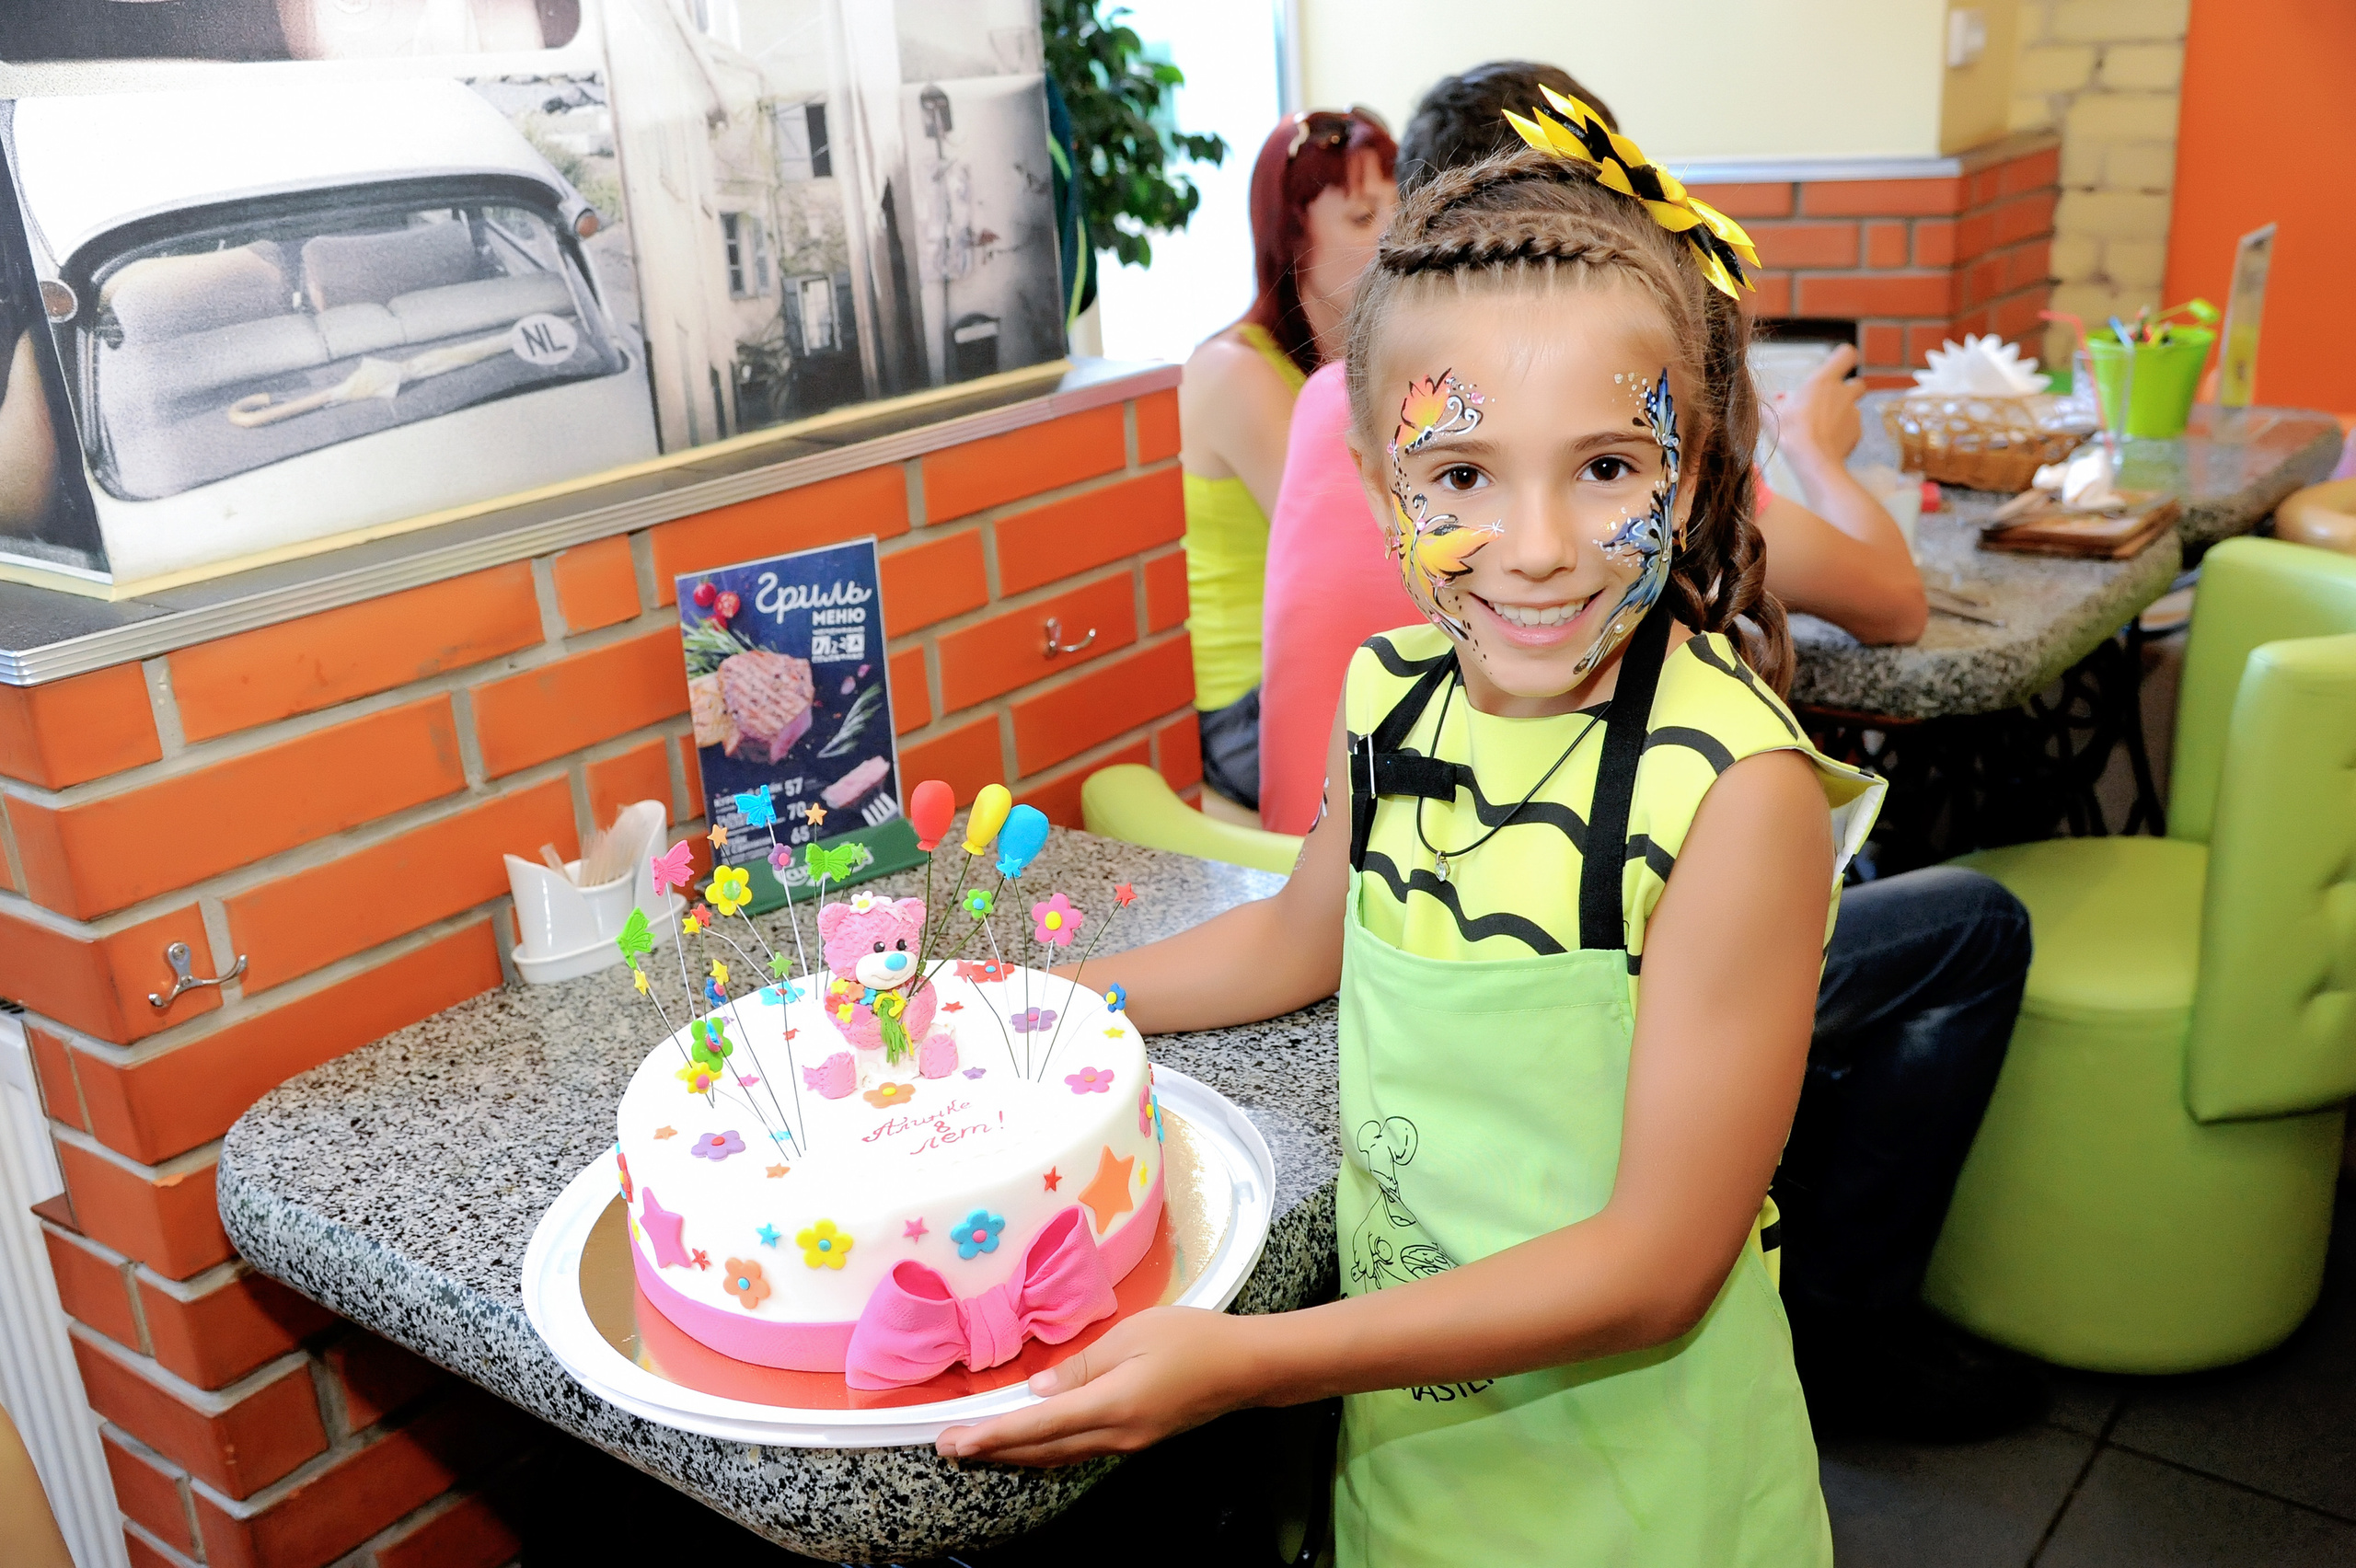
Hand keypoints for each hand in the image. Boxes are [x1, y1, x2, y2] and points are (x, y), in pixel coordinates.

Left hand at [935, 1307, 1255, 1465]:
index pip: (1038, 1424)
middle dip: (993, 1449)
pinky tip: (1030, 1440)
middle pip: (1042, 1449)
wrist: (1246, 1367)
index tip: (954, 1442)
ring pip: (1059, 1453)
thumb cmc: (1193, 1339)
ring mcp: (1127, 1442)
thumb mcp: (1133, 1335)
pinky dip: (1045, 1446)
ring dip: (1016, 1451)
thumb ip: (1082, 1365)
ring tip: (978, 1447)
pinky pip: (1078, 1448)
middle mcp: (1116, 1435)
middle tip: (948, 1447)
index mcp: (1113, 1405)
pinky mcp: (1136, 1438)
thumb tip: (1040, 1390)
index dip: (992, 1434)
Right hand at [1772, 342, 1863, 470]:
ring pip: (1853, 407)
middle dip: (1846, 390)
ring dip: (1841, 413)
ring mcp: (1854, 413)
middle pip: (1856, 382)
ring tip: (1822, 427)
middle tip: (1828, 401)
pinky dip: (1843, 432)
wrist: (1813, 462)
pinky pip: (1852, 427)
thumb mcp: (1771, 416)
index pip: (1846, 354)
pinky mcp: (1857, 431)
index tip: (1834, 365)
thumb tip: (1755, 396)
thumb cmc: (1792, 435)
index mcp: (1823, 382)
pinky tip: (1828, 441)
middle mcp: (1843, 394)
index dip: (1842, 358)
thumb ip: (1765, 403)